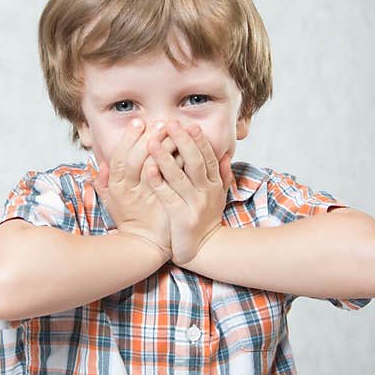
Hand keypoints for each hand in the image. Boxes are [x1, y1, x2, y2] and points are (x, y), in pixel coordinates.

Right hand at [93, 118, 171, 261]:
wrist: (146, 246)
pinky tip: (186, 151)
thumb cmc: (129, 220)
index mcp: (117, 188)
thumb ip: (103, 183)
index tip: (138, 122)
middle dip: (148, 138)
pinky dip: (178, 165)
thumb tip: (100, 164)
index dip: (128, 139)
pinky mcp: (166, 204)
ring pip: (155, 168)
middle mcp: (131, 191)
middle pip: (136, 159)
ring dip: (165, 148)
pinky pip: (172, 181)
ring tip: (174, 131)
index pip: (120, 158)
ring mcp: (149, 198)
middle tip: (160, 122)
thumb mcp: (111, 202)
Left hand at [143, 120, 232, 266]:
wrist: (205, 251)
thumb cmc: (207, 220)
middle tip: (170, 124)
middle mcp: (207, 192)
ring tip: (152, 141)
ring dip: (165, 157)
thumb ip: (223, 175)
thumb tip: (226, 154)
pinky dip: (159, 182)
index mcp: (215, 185)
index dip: (199, 141)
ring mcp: (196, 205)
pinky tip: (149, 169)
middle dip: (182, 141)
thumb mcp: (219, 197)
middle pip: (195, 161)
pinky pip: (168, 196)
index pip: (207, 157)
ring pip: (179, 176)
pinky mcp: (182, 217)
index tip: (189, 125)